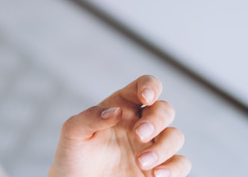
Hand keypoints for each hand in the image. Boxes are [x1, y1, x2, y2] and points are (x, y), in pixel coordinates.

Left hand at [48, 75, 190, 176]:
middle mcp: (140, 124)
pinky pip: (181, 163)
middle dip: (157, 119)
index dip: (150, 86)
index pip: (143, 86)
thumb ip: (89, 117)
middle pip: (164, 109)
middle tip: (139, 134)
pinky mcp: (158, 170)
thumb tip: (116, 111)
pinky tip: (156, 175)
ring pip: (175, 136)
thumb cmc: (73, 156)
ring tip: (141, 162)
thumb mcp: (73, 133)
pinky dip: (174, 168)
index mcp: (121, 107)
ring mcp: (151, 147)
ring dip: (163, 147)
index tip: (146, 97)